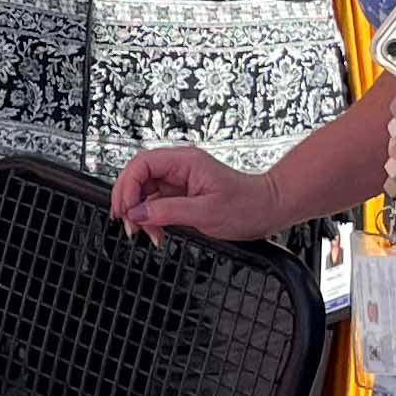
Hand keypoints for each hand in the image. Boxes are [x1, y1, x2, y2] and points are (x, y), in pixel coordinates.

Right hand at [112, 146, 283, 242]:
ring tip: (146, 234)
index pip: (141, 164)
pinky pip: (156, 203)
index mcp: (184, 161)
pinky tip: (157, 232)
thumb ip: (167, 212)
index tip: (125, 211)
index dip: (127, 187)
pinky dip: (151, 219)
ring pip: (144, 192)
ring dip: (139, 214)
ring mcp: (179, 180)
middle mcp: (179, 167)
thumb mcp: (205, 212)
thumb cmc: (247, 205)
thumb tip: (136, 214)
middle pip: (137, 177)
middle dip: (129, 201)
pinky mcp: (182, 194)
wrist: (269, 209)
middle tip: (129, 225)